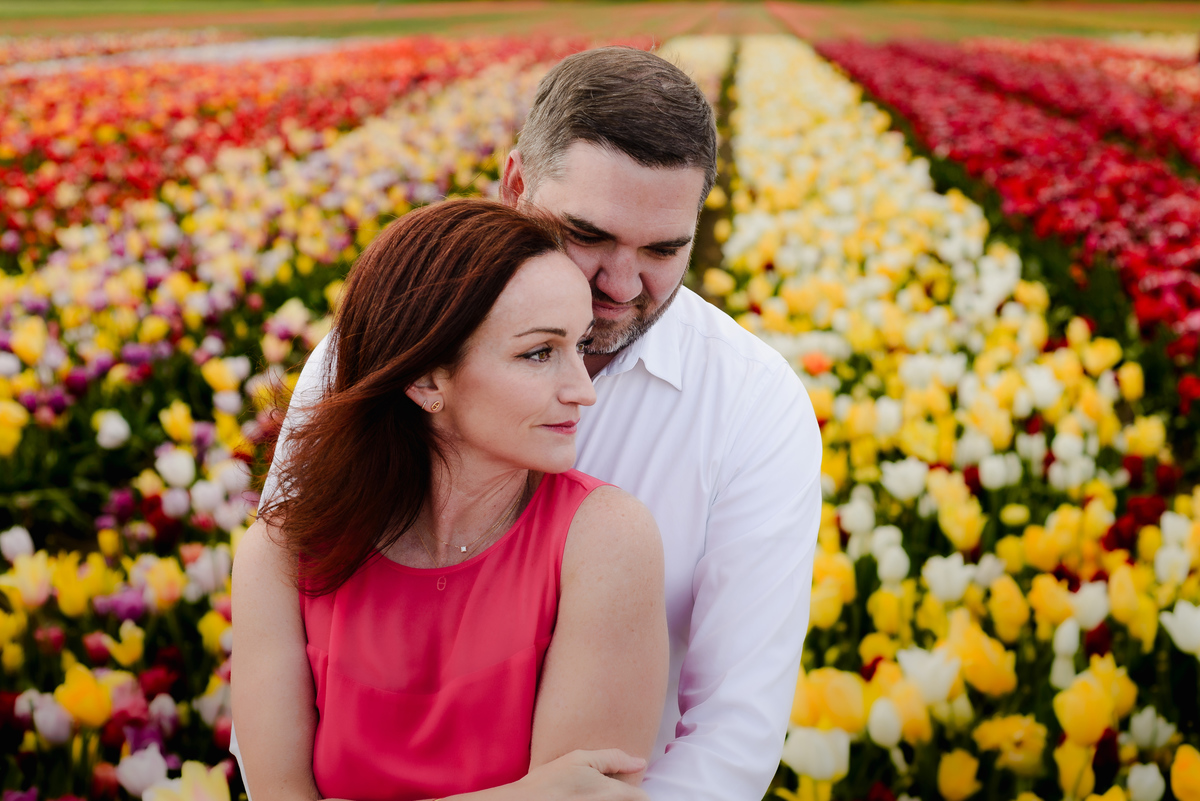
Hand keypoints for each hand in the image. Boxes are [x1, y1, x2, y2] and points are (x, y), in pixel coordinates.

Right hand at [514, 749, 649, 800]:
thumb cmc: (550, 781)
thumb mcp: (579, 759)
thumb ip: (613, 759)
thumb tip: (640, 762)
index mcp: (613, 794)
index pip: (644, 799)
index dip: (636, 793)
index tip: (622, 787)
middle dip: (624, 798)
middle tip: (602, 791)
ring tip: (590, 796)